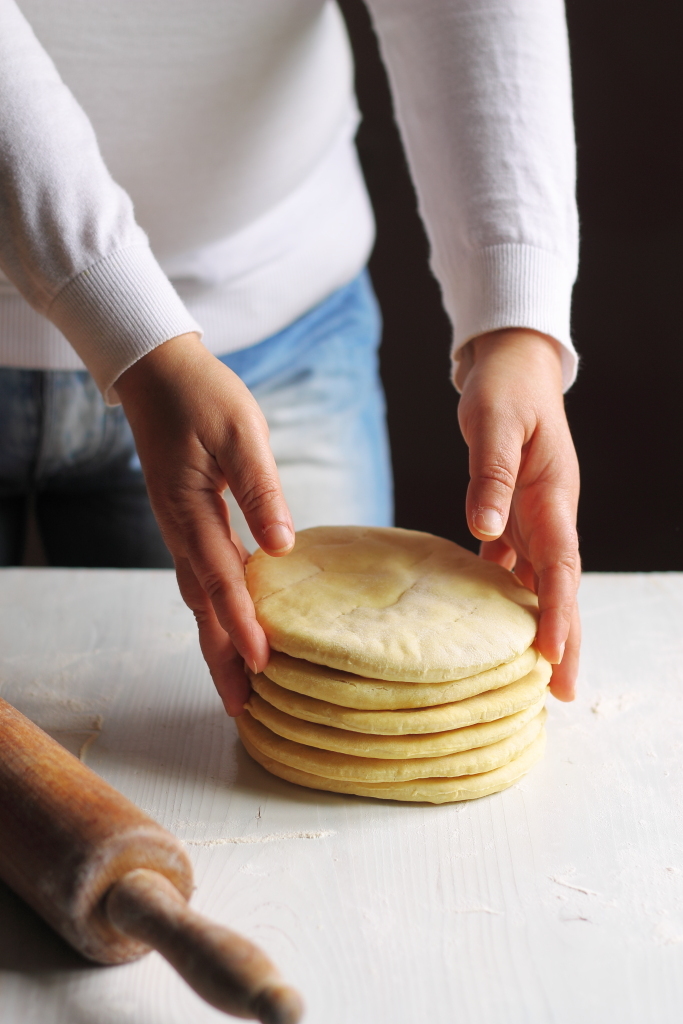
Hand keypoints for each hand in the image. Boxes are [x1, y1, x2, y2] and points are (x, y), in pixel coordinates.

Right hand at [116, 333, 293, 715]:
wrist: (159, 372)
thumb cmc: (204, 396)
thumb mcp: (241, 434)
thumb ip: (260, 490)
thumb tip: (282, 547)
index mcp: (190, 512)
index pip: (220, 581)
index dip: (241, 626)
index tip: (264, 666)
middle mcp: (180, 529)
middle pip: (201, 607)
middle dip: (221, 658)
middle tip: (242, 710)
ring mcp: (180, 527)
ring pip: (199, 598)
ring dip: (217, 641)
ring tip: (239, 683)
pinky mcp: (188, 520)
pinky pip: (202, 577)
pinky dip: (217, 610)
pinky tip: (235, 623)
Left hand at [457, 328, 579, 699]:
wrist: (513, 365)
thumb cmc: (505, 389)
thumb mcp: (494, 424)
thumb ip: (492, 476)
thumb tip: (484, 529)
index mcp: (552, 497)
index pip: (561, 566)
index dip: (558, 613)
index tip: (550, 655)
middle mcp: (549, 514)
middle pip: (559, 586)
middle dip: (563, 638)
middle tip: (562, 692)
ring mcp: (534, 515)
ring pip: (541, 580)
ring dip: (540, 623)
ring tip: (535, 670)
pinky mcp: (515, 511)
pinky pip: (514, 561)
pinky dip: (508, 592)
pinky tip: (492, 617)